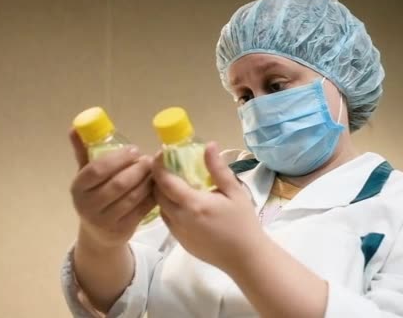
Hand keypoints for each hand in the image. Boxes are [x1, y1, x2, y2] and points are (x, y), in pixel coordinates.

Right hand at [69, 129, 155, 251]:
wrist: (98, 234)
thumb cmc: (94, 196)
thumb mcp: (86, 176)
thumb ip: (83, 151)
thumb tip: (75, 126)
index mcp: (78, 188)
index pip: (97, 170)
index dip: (118, 158)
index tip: (134, 150)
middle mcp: (88, 206)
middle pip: (118, 184)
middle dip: (137, 169)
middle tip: (149, 159)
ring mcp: (105, 220)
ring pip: (132, 197)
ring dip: (147, 181)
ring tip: (155, 170)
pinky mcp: (122, 230)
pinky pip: (141, 210)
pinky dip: (152, 196)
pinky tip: (157, 186)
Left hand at [152, 142, 265, 271]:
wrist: (245, 257)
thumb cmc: (243, 222)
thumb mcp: (235, 192)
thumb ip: (218, 169)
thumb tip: (209, 145)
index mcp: (193, 204)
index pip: (165, 181)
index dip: (159, 165)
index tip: (162, 153)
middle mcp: (179, 218)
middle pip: (157, 194)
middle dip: (158, 177)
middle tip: (168, 165)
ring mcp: (178, 232)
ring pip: (160, 207)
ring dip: (162, 193)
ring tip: (175, 182)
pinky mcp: (180, 241)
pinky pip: (167, 220)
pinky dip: (169, 207)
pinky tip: (183, 202)